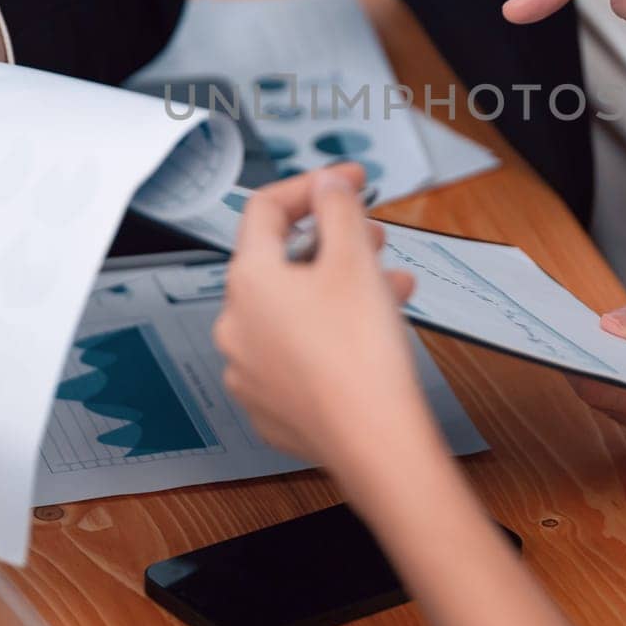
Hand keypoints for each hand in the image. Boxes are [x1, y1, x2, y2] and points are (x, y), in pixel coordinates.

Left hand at [213, 166, 426, 466]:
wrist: (375, 443)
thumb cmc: (361, 359)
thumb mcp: (355, 260)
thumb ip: (337, 207)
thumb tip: (324, 184)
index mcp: (248, 281)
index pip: (265, 209)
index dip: (311, 185)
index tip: (345, 182)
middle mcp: (236, 325)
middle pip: (281, 262)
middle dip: (333, 243)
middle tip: (373, 238)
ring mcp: (249, 370)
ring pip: (294, 310)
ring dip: (340, 288)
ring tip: (389, 288)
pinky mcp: (271, 405)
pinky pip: (297, 353)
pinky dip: (330, 334)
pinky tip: (370, 334)